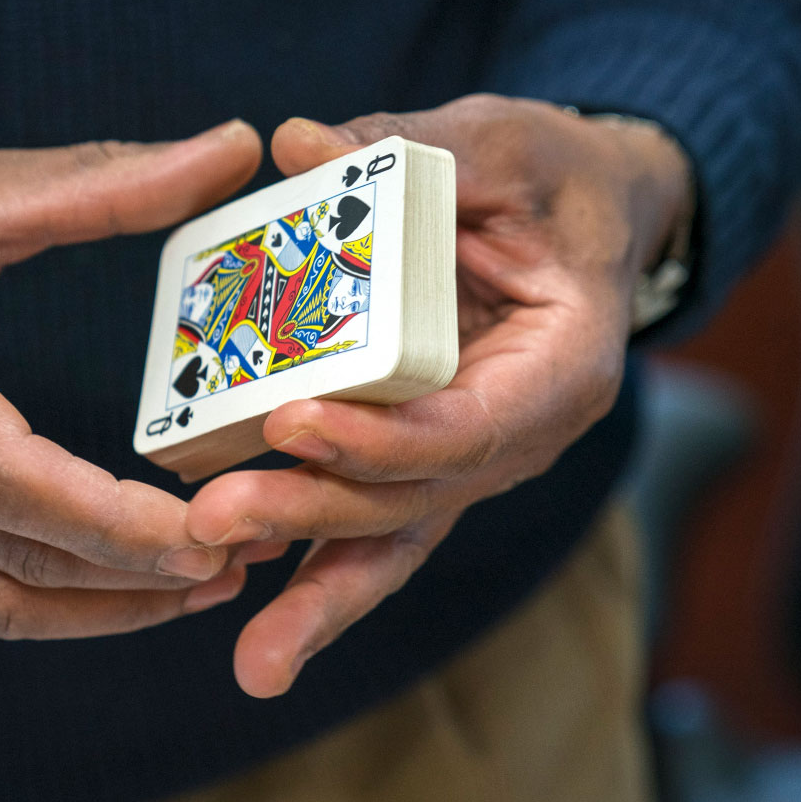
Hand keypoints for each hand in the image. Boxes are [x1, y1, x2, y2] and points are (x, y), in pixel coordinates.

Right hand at [0, 122, 266, 638]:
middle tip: (253, 548)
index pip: (4, 479)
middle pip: (8, 555)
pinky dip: (48, 600)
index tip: (215, 529)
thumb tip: (232, 148)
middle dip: (137, 573)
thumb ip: (96, 181)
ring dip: (103, 605)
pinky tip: (123, 579)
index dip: (113, 520)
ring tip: (211, 582)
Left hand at [183, 95, 691, 695]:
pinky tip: (251, 633)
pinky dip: (314, 574)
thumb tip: (296, 142)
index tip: (295, 422)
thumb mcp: (502, 140)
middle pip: (418, 498)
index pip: (476, 423)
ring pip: (395, 540)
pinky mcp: (418, 461)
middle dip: (317, 515)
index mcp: (565, 364)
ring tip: (252, 661)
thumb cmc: (552, 177)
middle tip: (216, 521)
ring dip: (318, 591)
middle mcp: (521, 433)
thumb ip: (408, 145)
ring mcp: (468, 459)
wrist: (584, 220)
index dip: (387, 435)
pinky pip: (369, 525)